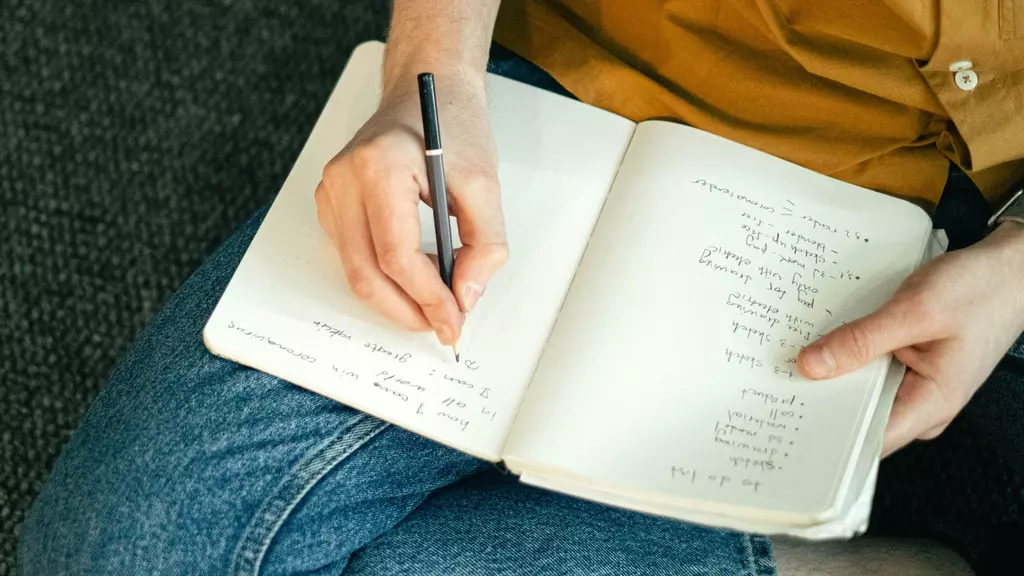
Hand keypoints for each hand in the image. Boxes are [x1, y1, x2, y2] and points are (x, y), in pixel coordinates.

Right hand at [315, 70, 507, 345]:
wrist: (428, 88)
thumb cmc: (454, 125)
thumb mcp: (485, 184)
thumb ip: (484, 245)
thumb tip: (465, 295)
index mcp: (379, 167)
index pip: (396, 254)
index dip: (428, 297)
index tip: (454, 318)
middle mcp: (344, 179)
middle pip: (365, 272)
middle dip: (406, 310)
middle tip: (441, 325)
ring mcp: (331, 191)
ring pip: (354, 270)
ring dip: (394, 299)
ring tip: (433, 306)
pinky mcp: (331, 202)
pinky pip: (351, 256)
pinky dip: (381, 278)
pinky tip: (413, 280)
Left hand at [797, 223, 1023, 455]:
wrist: (1012, 268)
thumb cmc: (980, 289)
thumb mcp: (915, 310)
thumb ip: (862, 340)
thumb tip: (811, 367)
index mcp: (931, 405)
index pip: (868, 441)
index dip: (826, 437)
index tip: (787, 421)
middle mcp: (922, 405)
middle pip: (858, 419)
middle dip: (819, 403)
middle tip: (773, 386)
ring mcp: (914, 386)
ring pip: (860, 395)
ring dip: (830, 378)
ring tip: (787, 363)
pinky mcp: (908, 366)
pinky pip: (868, 372)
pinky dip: (845, 359)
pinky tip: (818, 346)